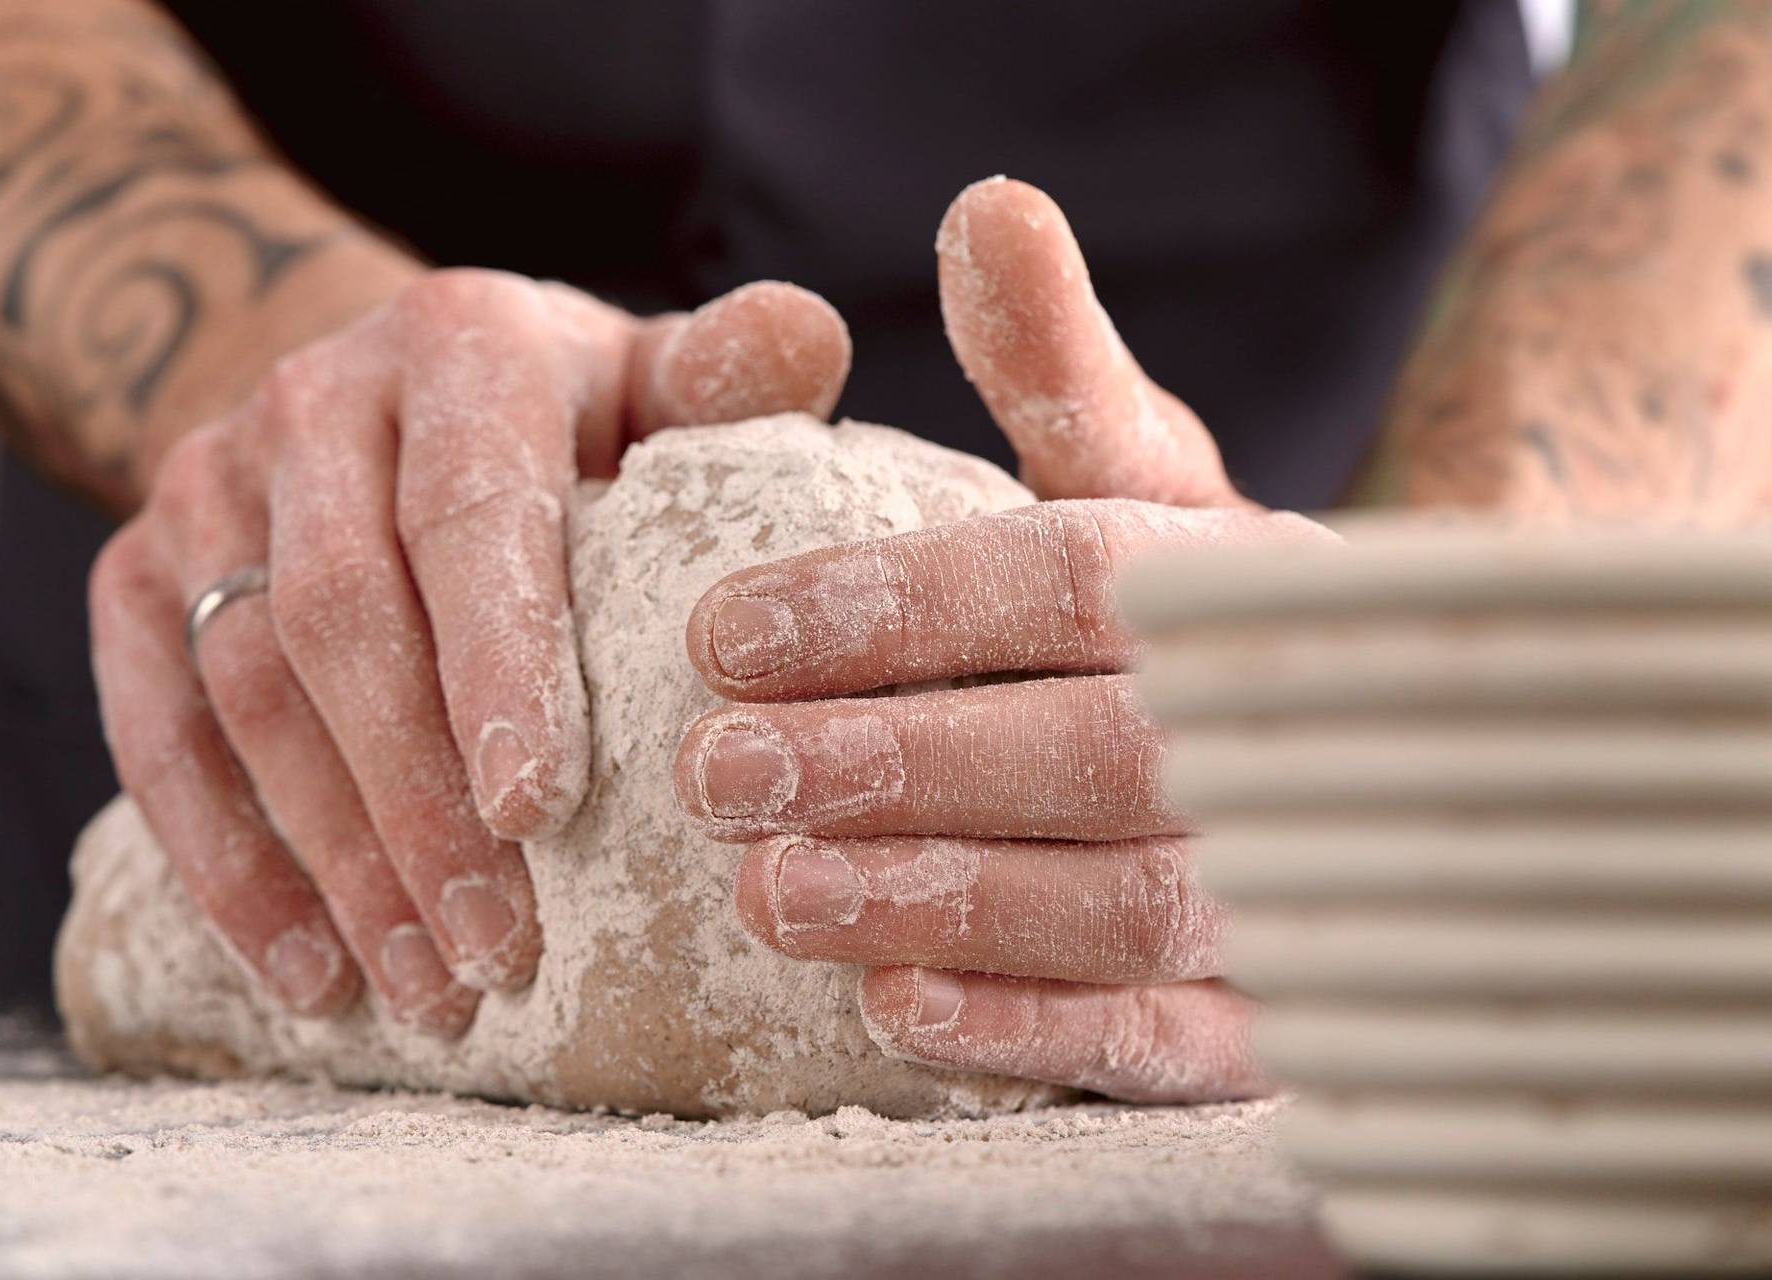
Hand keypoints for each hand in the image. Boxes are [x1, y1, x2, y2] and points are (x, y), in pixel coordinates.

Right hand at [92, 268, 849, 1034]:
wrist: (376, 394)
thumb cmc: (562, 418)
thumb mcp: (648, 377)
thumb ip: (725, 377)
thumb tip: (806, 334)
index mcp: (459, 344)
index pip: (470, 510)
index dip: (498, 663)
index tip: (542, 811)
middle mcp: (312, 399)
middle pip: (345, 618)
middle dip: (419, 802)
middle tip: (499, 952)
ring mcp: (205, 484)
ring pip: (250, 690)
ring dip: (336, 859)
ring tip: (427, 991)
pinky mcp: (135, 569)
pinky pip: (156, 729)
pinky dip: (226, 861)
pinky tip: (306, 973)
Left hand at [676, 179, 1326, 1100]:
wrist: (1372, 734)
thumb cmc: (1193, 597)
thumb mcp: (1139, 469)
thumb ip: (1058, 366)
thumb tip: (987, 208)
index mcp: (1224, 578)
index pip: (1056, 583)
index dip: (884, 608)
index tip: (715, 633)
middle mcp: (1271, 728)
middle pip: (1085, 749)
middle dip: (888, 761)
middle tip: (712, 773)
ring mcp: (1290, 879)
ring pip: (1125, 904)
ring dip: (940, 899)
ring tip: (766, 893)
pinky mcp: (1273, 1013)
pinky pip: (1175, 1042)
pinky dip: (1040, 1032)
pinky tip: (899, 1014)